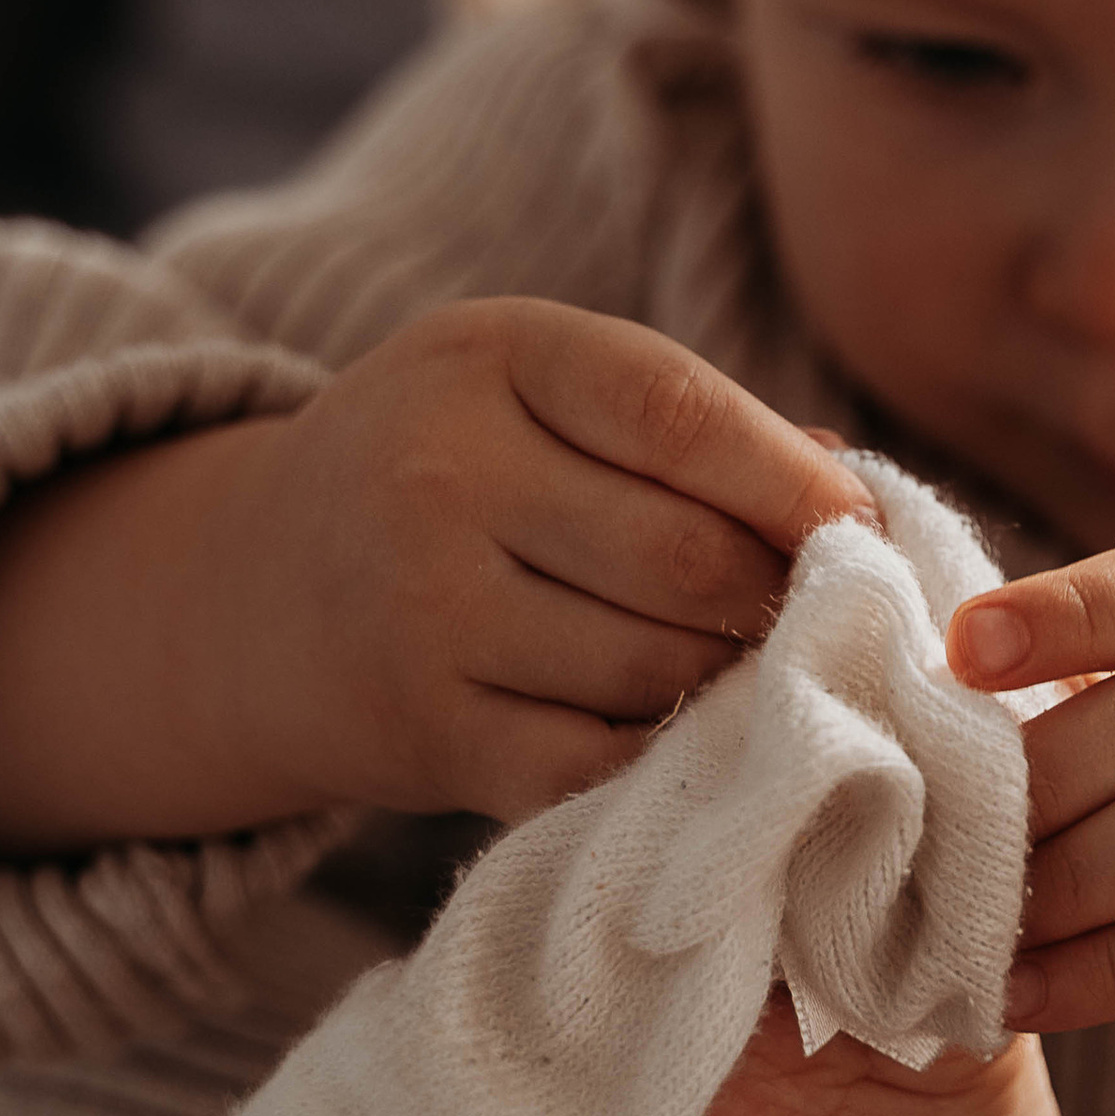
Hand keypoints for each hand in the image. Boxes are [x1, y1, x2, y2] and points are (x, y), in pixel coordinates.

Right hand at [202, 302, 875, 826]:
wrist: (251, 590)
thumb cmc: (447, 473)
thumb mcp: (534, 393)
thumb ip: (685, 425)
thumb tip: (853, 492)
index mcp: (486, 356)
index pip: (676, 413)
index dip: (792, 481)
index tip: (863, 523)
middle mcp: (437, 475)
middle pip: (685, 556)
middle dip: (778, 596)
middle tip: (822, 615)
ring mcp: (423, 611)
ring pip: (657, 665)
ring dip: (734, 680)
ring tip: (751, 669)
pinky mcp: (426, 731)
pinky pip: (602, 759)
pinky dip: (668, 755)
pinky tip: (688, 735)